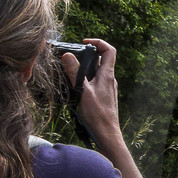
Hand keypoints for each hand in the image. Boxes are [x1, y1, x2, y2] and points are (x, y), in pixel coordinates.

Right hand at [61, 38, 141, 177]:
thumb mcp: (82, 91)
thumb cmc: (97, 115)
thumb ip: (75, 73)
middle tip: (71, 58)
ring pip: (95, 72)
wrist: (106, 134)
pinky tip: (73, 87)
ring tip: (69, 72)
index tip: (84, 42)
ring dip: (83, 69)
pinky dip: (84, 80)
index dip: (98, 42)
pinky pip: (93, 83)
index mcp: (107, 75)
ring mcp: (106, 89)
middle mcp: (109, 80)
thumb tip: (67, 55)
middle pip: (100, 60)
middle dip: (86, 56)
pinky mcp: (102, 97)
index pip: (109, 50)